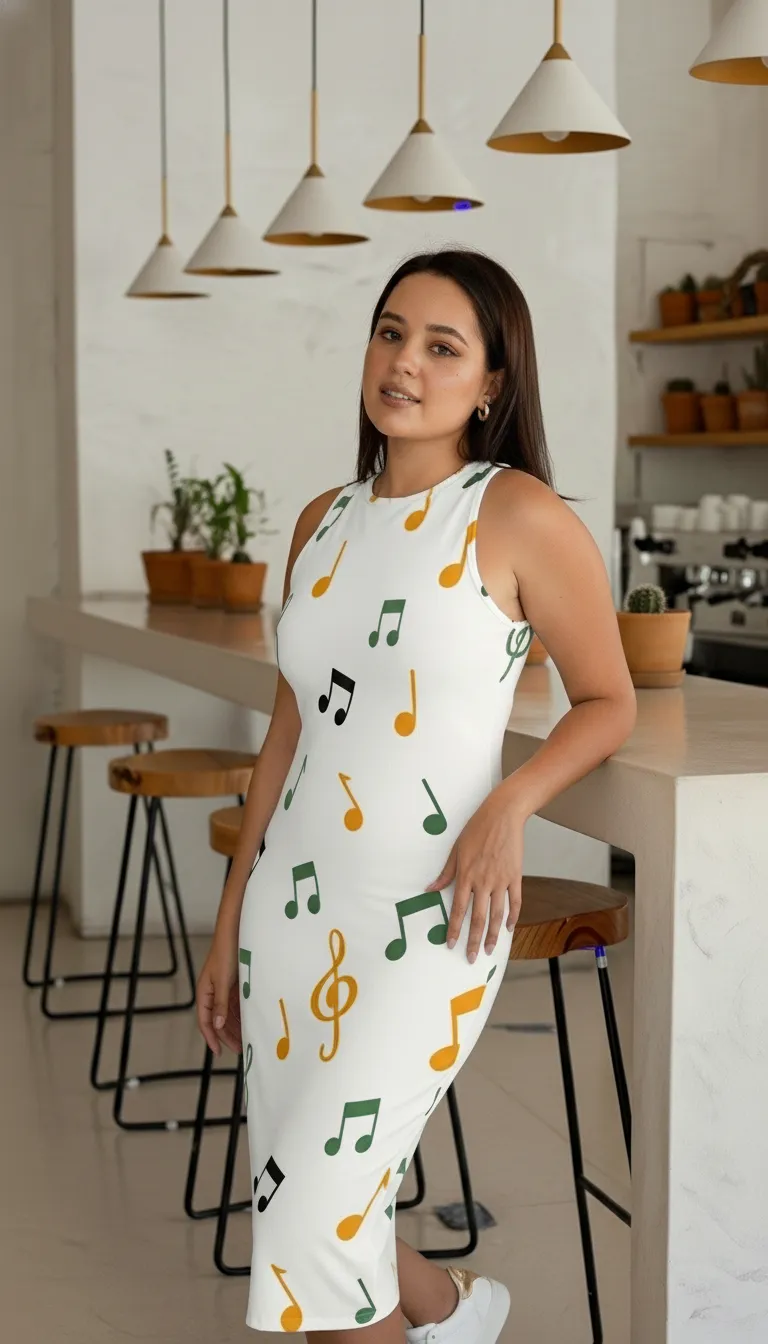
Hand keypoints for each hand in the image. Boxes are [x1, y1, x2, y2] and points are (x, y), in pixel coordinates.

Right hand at [196, 931, 241, 1056]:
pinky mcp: (234, 985)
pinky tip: (250, 1022)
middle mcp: (213, 993)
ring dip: (236, 1026)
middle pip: (218, 1021)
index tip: (219, 1052)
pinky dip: (242, 1015)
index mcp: (205, 993)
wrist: (235, 932)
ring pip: (228, 1014)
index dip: (211, 1038)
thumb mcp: (223, 980)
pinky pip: (236, 1005)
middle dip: (227, 1035)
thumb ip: (221, 1003)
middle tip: (240, 1049)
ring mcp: (224, 989)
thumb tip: (218, 1025)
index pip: (205, 1021)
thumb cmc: (226, 953)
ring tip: (247, 1039)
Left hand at [425, 790, 523, 963]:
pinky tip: (509, 928)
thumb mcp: (455, 849)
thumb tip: (430, 889)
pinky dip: (513, 917)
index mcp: (465, 876)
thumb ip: (445, 873)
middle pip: (478, 918)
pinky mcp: (515, 876)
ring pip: (497, 915)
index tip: (451, 944)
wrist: (503, 815)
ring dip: (494, 935)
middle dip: (474, 940)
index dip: (453, 929)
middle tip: (471, 957)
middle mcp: (483, 882)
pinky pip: (515, 902)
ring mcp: (501, 880)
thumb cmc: (476, 829)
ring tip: (491, 950)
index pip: (457, 910)